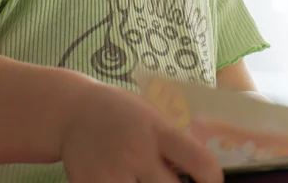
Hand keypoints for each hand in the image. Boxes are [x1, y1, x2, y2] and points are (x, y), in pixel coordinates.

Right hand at [60, 81, 222, 182]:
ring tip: (143, 179)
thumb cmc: (121, 113)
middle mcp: (137, 152)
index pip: (199, 160)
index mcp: (158, 130)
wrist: (74, 110)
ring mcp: (112, 172)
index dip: (213, 179)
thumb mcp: (151, 116)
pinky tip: (123, 182)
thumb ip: (172, 143)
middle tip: (170, 182)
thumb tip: (200, 174)